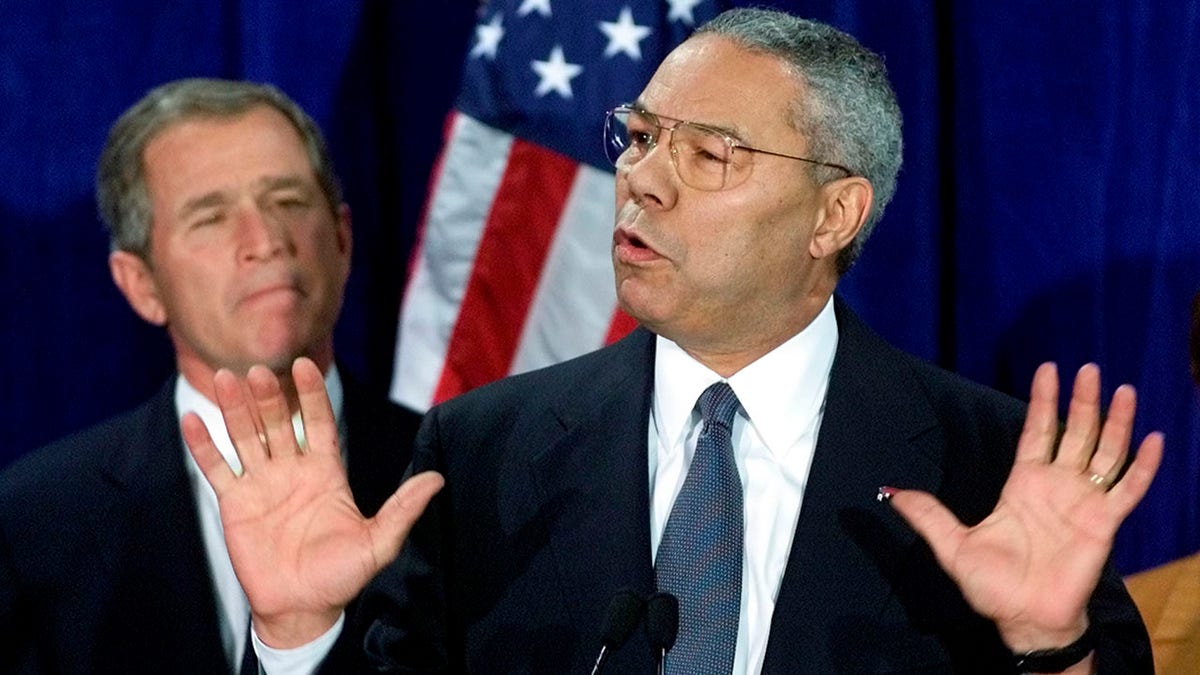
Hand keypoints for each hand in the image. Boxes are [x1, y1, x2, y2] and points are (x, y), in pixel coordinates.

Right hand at [181, 357, 442, 647]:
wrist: (302, 609)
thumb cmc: (342, 577)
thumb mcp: (379, 543)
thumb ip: (403, 509)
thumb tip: (437, 479)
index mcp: (327, 472)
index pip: (320, 422)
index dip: (312, 395)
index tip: (304, 366)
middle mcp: (293, 470)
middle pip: (279, 422)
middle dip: (269, 397)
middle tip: (259, 370)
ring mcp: (262, 483)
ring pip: (247, 436)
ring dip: (235, 408)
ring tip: (224, 378)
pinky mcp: (235, 503)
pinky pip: (217, 467)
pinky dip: (204, 444)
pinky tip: (193, 419)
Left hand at [887, 363, 1161, 651]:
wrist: (1024, 619)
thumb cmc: (993, 586)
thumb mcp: (952, 546)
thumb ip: (927, 516)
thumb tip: (890, 493)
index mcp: (1023, 485)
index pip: (1037, 431)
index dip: (1043, 401)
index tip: (1048, 369)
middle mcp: (1056, 487)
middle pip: (1075, 433)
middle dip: (1082, 401)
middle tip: (1088, 369)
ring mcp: (1083, 503)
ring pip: (1105, 453)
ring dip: (1116, 422)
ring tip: (1125, 390)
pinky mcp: (1104, 524)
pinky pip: (1128, 490)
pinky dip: (1143, 466)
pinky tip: (1153, 439)